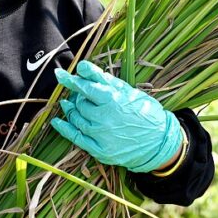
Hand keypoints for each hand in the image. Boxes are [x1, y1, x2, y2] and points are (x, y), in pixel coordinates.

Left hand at [50, 60, 183, 173]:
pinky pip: (76, 138)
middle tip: (80, 93)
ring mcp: (101, 136)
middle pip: (80, 103)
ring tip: (69, 104)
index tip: (60, 75)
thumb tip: (83, 67)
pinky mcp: (100, 150)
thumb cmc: (145, 112)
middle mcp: (104, 118)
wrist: (159, 142)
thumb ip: (103, 79)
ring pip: (76, 119)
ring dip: (71, 110)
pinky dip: (64, 128)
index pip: (85, 87)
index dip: (71, 80)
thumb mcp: (128, 91)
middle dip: (77, 96)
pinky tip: (57, 121)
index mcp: (113, 100)